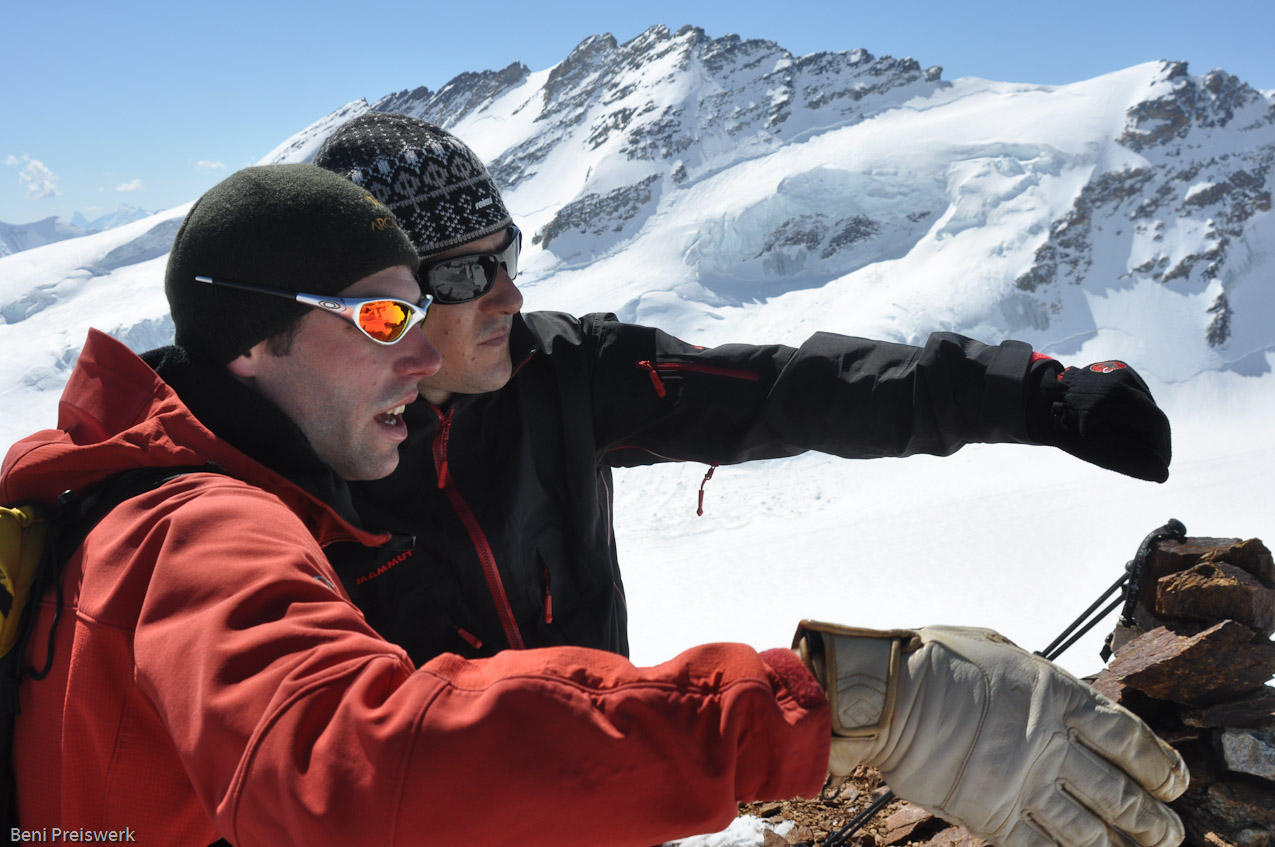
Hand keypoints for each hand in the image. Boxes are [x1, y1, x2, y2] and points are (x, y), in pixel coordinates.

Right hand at [795, 621, 1187, 846]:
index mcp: (1057, 697)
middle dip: (1151, 818)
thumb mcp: (995, 646)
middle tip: (1169, 832)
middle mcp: (1052, 745)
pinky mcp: (994, 816)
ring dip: (1121, 845)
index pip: (1127, 738)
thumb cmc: (932, 659)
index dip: (1160, 764)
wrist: (890, 694)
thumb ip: (1029, 672)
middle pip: (1119, 792)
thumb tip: (1041, 681)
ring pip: (1090, 830)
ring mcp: (1025, 784)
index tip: (1177, 781)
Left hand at [1029, 360, 1170, 481]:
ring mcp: (1122, 370)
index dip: (1161, 448)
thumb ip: (1128, 461)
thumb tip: (1162, 474)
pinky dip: (1131, 413)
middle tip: (1137, 459)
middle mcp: (1124, 376)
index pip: (1156, 423)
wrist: (1040, 399)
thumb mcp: (1093, 449)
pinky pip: (1135, 397)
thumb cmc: (1063, 427)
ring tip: (1118, 438)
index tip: (1157, 468)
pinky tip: (1114, 422)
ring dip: (1140, 427)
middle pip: (1153, 415)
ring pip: (1146, 406)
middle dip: (1149, 440)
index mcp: (1118, 394)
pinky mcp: (1118, 369)